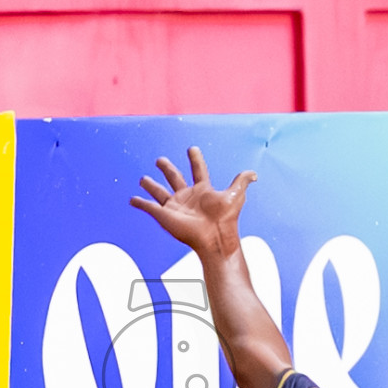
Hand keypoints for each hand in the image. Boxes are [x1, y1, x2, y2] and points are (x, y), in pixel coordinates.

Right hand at [129, 146, 255, 257]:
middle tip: (160, 160)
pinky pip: (149, 207)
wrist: (215, 238)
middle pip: (174, 178)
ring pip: (159, 191)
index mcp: (202, 190)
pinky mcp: (164, 215)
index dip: (196, 159)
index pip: (198, 170)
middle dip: (167, 168)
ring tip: (143, 179)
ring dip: (150, 185)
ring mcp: (175, 206)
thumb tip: (254, 174)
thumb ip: (242, 182)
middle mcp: (187, 196)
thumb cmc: (225, 219)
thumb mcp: (235, 195)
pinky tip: (133, 200)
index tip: (192, 149)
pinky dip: (140, 203)